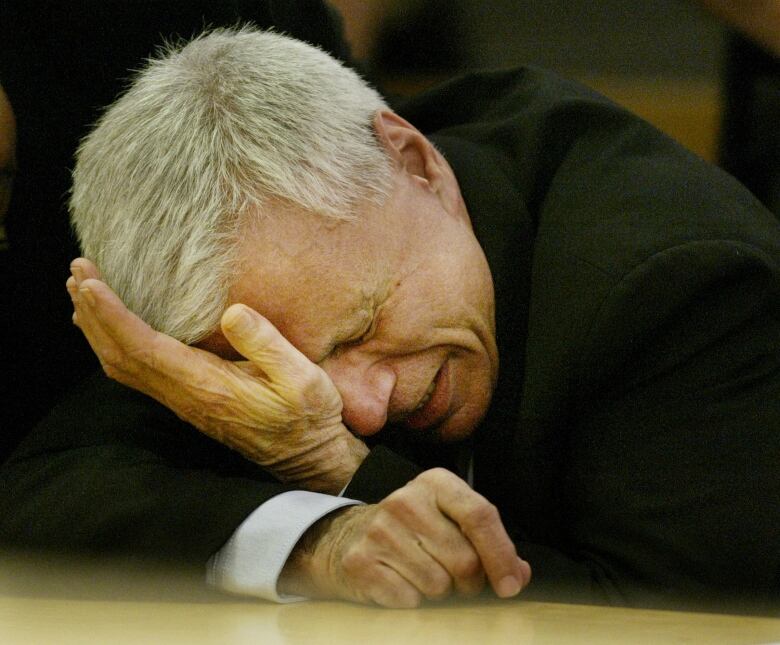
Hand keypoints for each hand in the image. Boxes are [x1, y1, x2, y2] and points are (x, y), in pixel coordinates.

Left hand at [66, 257, 368, 492]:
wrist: (306, 457)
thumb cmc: (307, 417)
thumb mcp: (303, 379)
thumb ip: (267, 346)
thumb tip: (231, 312)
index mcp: (207, 387)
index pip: (143, 349)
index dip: (113, 315)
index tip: (91, 282)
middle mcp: (185, 396)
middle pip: (120, 356)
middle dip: (93, 313)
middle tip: (78, 271)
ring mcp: (183, 401)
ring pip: (122, 366)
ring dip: (97, 328)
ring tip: (82, 291)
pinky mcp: (187, 400)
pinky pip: (136, 371)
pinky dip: (113, 343)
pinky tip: (112, 327)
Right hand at [279, 468, 530, 607]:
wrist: (349, 536)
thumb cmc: (415, 531)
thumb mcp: (452, 522)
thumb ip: (490, 544)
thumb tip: (518, 574)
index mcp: (436, 483)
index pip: (480, 516)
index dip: (501, 556)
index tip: (510, 586)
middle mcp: (406, 500)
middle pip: (464, 560)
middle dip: (470, 583)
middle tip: (459, 580)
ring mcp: (380, 530)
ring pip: (438, 585)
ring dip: (441, 593)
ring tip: (426, 576)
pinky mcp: (361, 561)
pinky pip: (409, 600)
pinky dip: (413, 601)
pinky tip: (402, 582)